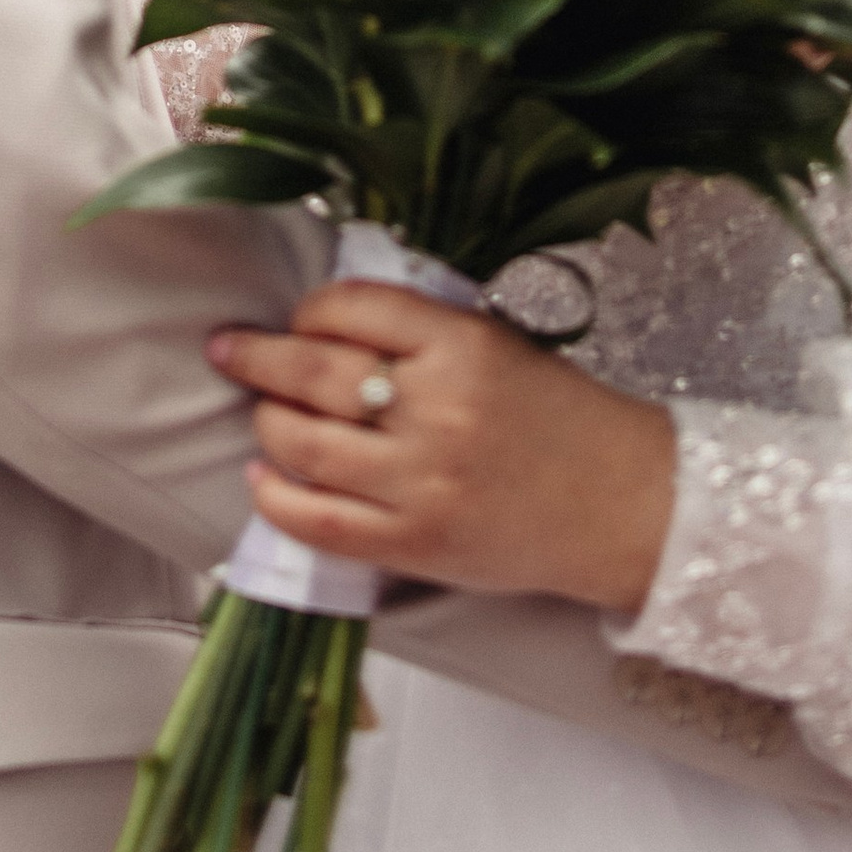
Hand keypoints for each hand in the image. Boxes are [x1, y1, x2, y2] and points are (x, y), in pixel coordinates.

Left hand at [208, 280, 676, 614]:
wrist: (623, 504)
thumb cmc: (558, 416)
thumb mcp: (498, 344)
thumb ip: (421, 330)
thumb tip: (330, 320)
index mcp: (462, 345)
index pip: (351, 306)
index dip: (309, 310)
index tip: (298, 318)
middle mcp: (436, 410)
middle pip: (312, 371)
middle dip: (256, 356)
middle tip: (228, 349)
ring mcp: (420, 483)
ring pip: (301, 442)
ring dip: (266, 422)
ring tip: (262, 413)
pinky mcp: (413, 545)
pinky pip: (316, 521)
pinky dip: (274, 497)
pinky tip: (263, 478)